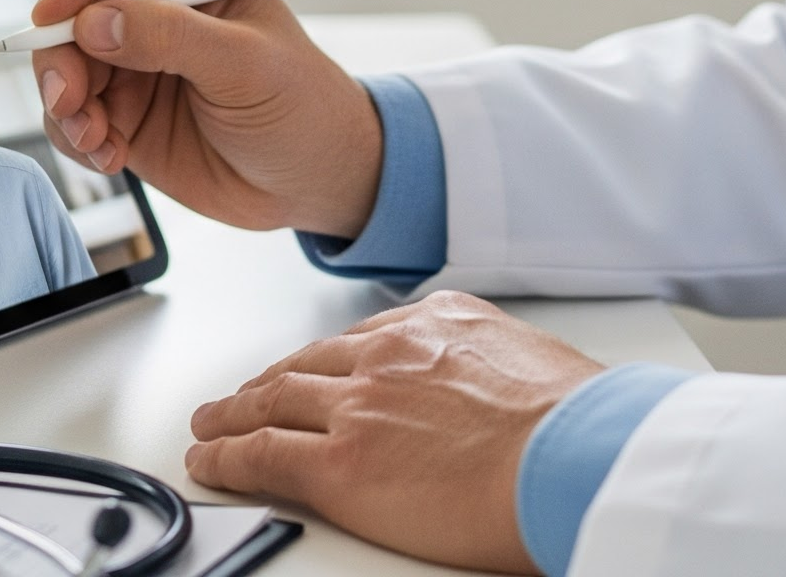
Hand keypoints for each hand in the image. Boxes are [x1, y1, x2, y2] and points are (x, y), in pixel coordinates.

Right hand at [30, 0, 383, 235]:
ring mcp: (134, 58)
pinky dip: (77, 136)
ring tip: (99, 139)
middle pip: (71, 2)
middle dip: (59, 50)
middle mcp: (155, 3)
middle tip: (70, 99)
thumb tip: (93, 21)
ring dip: (66, 102)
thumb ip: (170, 37)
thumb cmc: (302, 105)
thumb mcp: (246, 65)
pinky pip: (71, 113)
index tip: (54, 16)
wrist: (314, 179)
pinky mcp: (122, 110)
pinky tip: (113, 155)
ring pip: (62, 60)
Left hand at [187, 292, 604, 570]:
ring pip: (274, 401)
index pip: (363, 340)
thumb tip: (494, 395)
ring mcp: (361, 405)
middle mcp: (392, 353)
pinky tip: (210, 458)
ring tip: (212, 423)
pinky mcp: (341, 463)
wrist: (574, 454)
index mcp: (440, 322)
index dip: (325, 361)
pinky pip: (264, 454)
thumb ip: (490, 367)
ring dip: (235, 412)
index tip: (312, 372)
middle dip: (270, 381)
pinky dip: (228, 454)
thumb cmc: (576, 423)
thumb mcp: (532, 362)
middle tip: (244, 394)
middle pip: (309, 364)